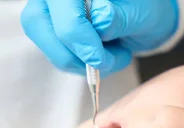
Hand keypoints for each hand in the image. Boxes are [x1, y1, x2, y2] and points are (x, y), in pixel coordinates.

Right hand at [21, 0, 178, 74]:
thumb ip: (119, 16)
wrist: (144, 17)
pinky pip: (57, 55)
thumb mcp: (141, 12)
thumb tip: (99, 20)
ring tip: (114, 57)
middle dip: (74, 52)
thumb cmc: (145, 8)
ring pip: (46, 44)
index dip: (75, 33)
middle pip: (38, 23)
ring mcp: (49, 10)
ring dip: (80, 63)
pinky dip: (81, 65)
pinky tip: (104, 58)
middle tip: (105, 61)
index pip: (61, 4)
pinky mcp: (52, 31)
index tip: (97, 58)